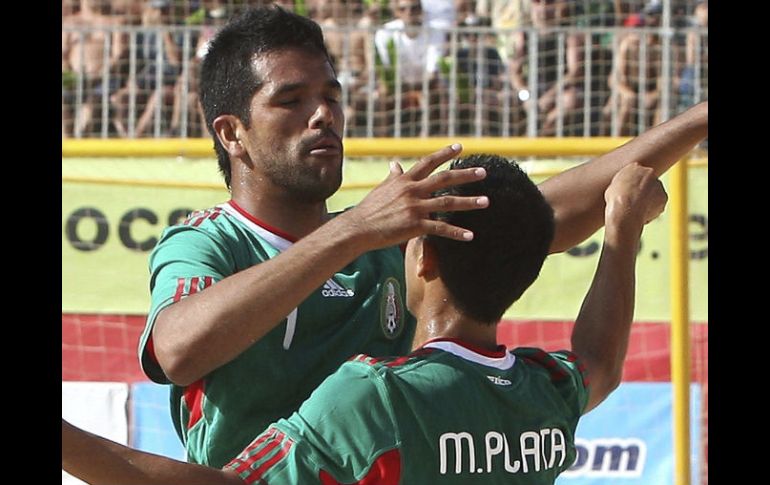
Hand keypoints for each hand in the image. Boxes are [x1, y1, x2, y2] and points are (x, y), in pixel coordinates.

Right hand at [342, 144, 488, 248]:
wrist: (359, 228)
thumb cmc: (369, 209)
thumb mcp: (382, 188)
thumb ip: (393, 177)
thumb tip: (395, 164)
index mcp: (405, 180)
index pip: (428, 162)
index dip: (444, 153)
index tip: (460, 147)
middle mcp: (412, 191)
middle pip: (444, 179)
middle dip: (465, 175)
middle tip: (483, 172)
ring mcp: (415, 208)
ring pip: (448, 202)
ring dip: (469, 202)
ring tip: (486, 201)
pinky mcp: (415, 225)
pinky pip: (441, 228)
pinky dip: (456, 232)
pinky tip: (470, 235)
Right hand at [604, 163, 667, 231]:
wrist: (626, 210)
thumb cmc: (615, 200)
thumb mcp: (612, 188)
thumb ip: (622, 185)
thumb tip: (625, 189)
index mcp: (633, 167)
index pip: (635, 173)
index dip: (632, 184)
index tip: (629, 192)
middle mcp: (649, 172)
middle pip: (647, 181)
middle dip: (643, 190)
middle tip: (633, 202)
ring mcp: (658, 184)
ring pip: (654, 193)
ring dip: (648, 200)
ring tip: (636, 210)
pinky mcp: (664, 196)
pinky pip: (658, 204)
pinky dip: (652, 209)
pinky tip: (642, 214)